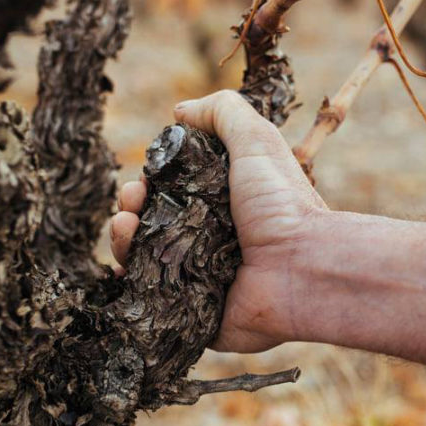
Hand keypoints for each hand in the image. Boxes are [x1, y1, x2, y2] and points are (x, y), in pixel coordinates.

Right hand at [111, 90, 425, 369]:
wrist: (303, 269)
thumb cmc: (282, 205)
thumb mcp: (256, 141)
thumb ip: (224, 113)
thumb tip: (181, 112)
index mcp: (223, 205)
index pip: (171, 192)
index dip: (149, 183)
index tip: (144, 178)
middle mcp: (210, 241)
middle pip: (151, 223)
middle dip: (131, 208)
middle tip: (131, 202)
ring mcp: (200, 279)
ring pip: (144, 259)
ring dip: (123, 240)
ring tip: (124, 227)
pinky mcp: (194, 313)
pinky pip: (151, 300)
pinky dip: (131, 284)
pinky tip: (122, 267)